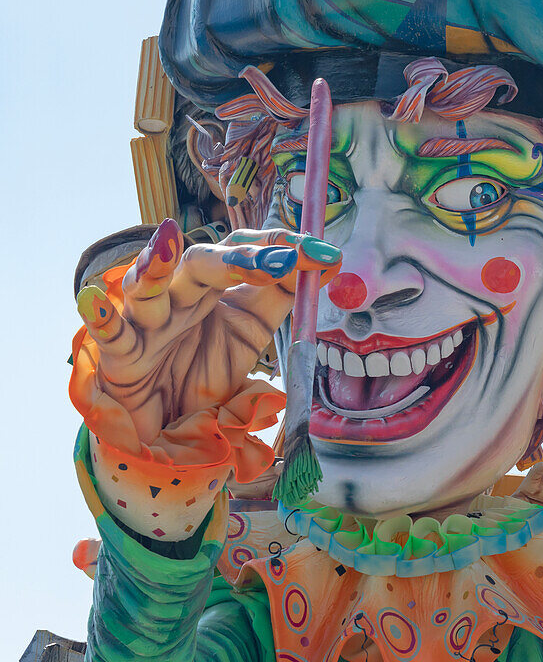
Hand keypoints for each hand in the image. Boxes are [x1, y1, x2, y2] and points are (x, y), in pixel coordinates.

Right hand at [76, 219, 340, 443]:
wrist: (165, 423)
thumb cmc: (202, 370)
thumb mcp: (252, 331)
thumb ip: (283, 295)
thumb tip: (327, 262)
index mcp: (214, 287)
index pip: (245, 252)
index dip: (281, 249)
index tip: (325, 254)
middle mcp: (180, 295)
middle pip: (202, 264)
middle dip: (239, 258)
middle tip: (280, 259)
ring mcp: (147, 322)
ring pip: (147, 287)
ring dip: (157, 264)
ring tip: (168, 238)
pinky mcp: (120, 356)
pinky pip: (110, 335)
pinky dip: (102, 318)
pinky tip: (96, 301)